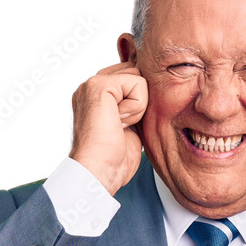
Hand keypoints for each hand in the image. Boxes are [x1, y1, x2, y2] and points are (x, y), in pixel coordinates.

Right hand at [70, 61, 147, 195]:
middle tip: (122, 126)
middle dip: (139, 102)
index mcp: (97, 96)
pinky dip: (136, 108)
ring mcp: (92, 84)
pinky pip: (138, 84)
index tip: (123, 127)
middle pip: (137, 74)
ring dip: (138, 106)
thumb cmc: (114, 160)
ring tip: (120, 125)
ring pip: (138, 77)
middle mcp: (92, 87)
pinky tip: (119, 123)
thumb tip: (152, 92)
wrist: (100, 172)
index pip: (132, 77)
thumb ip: (134, 104)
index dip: (139, 102)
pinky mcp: (99, 85)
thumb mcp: (130, 126)